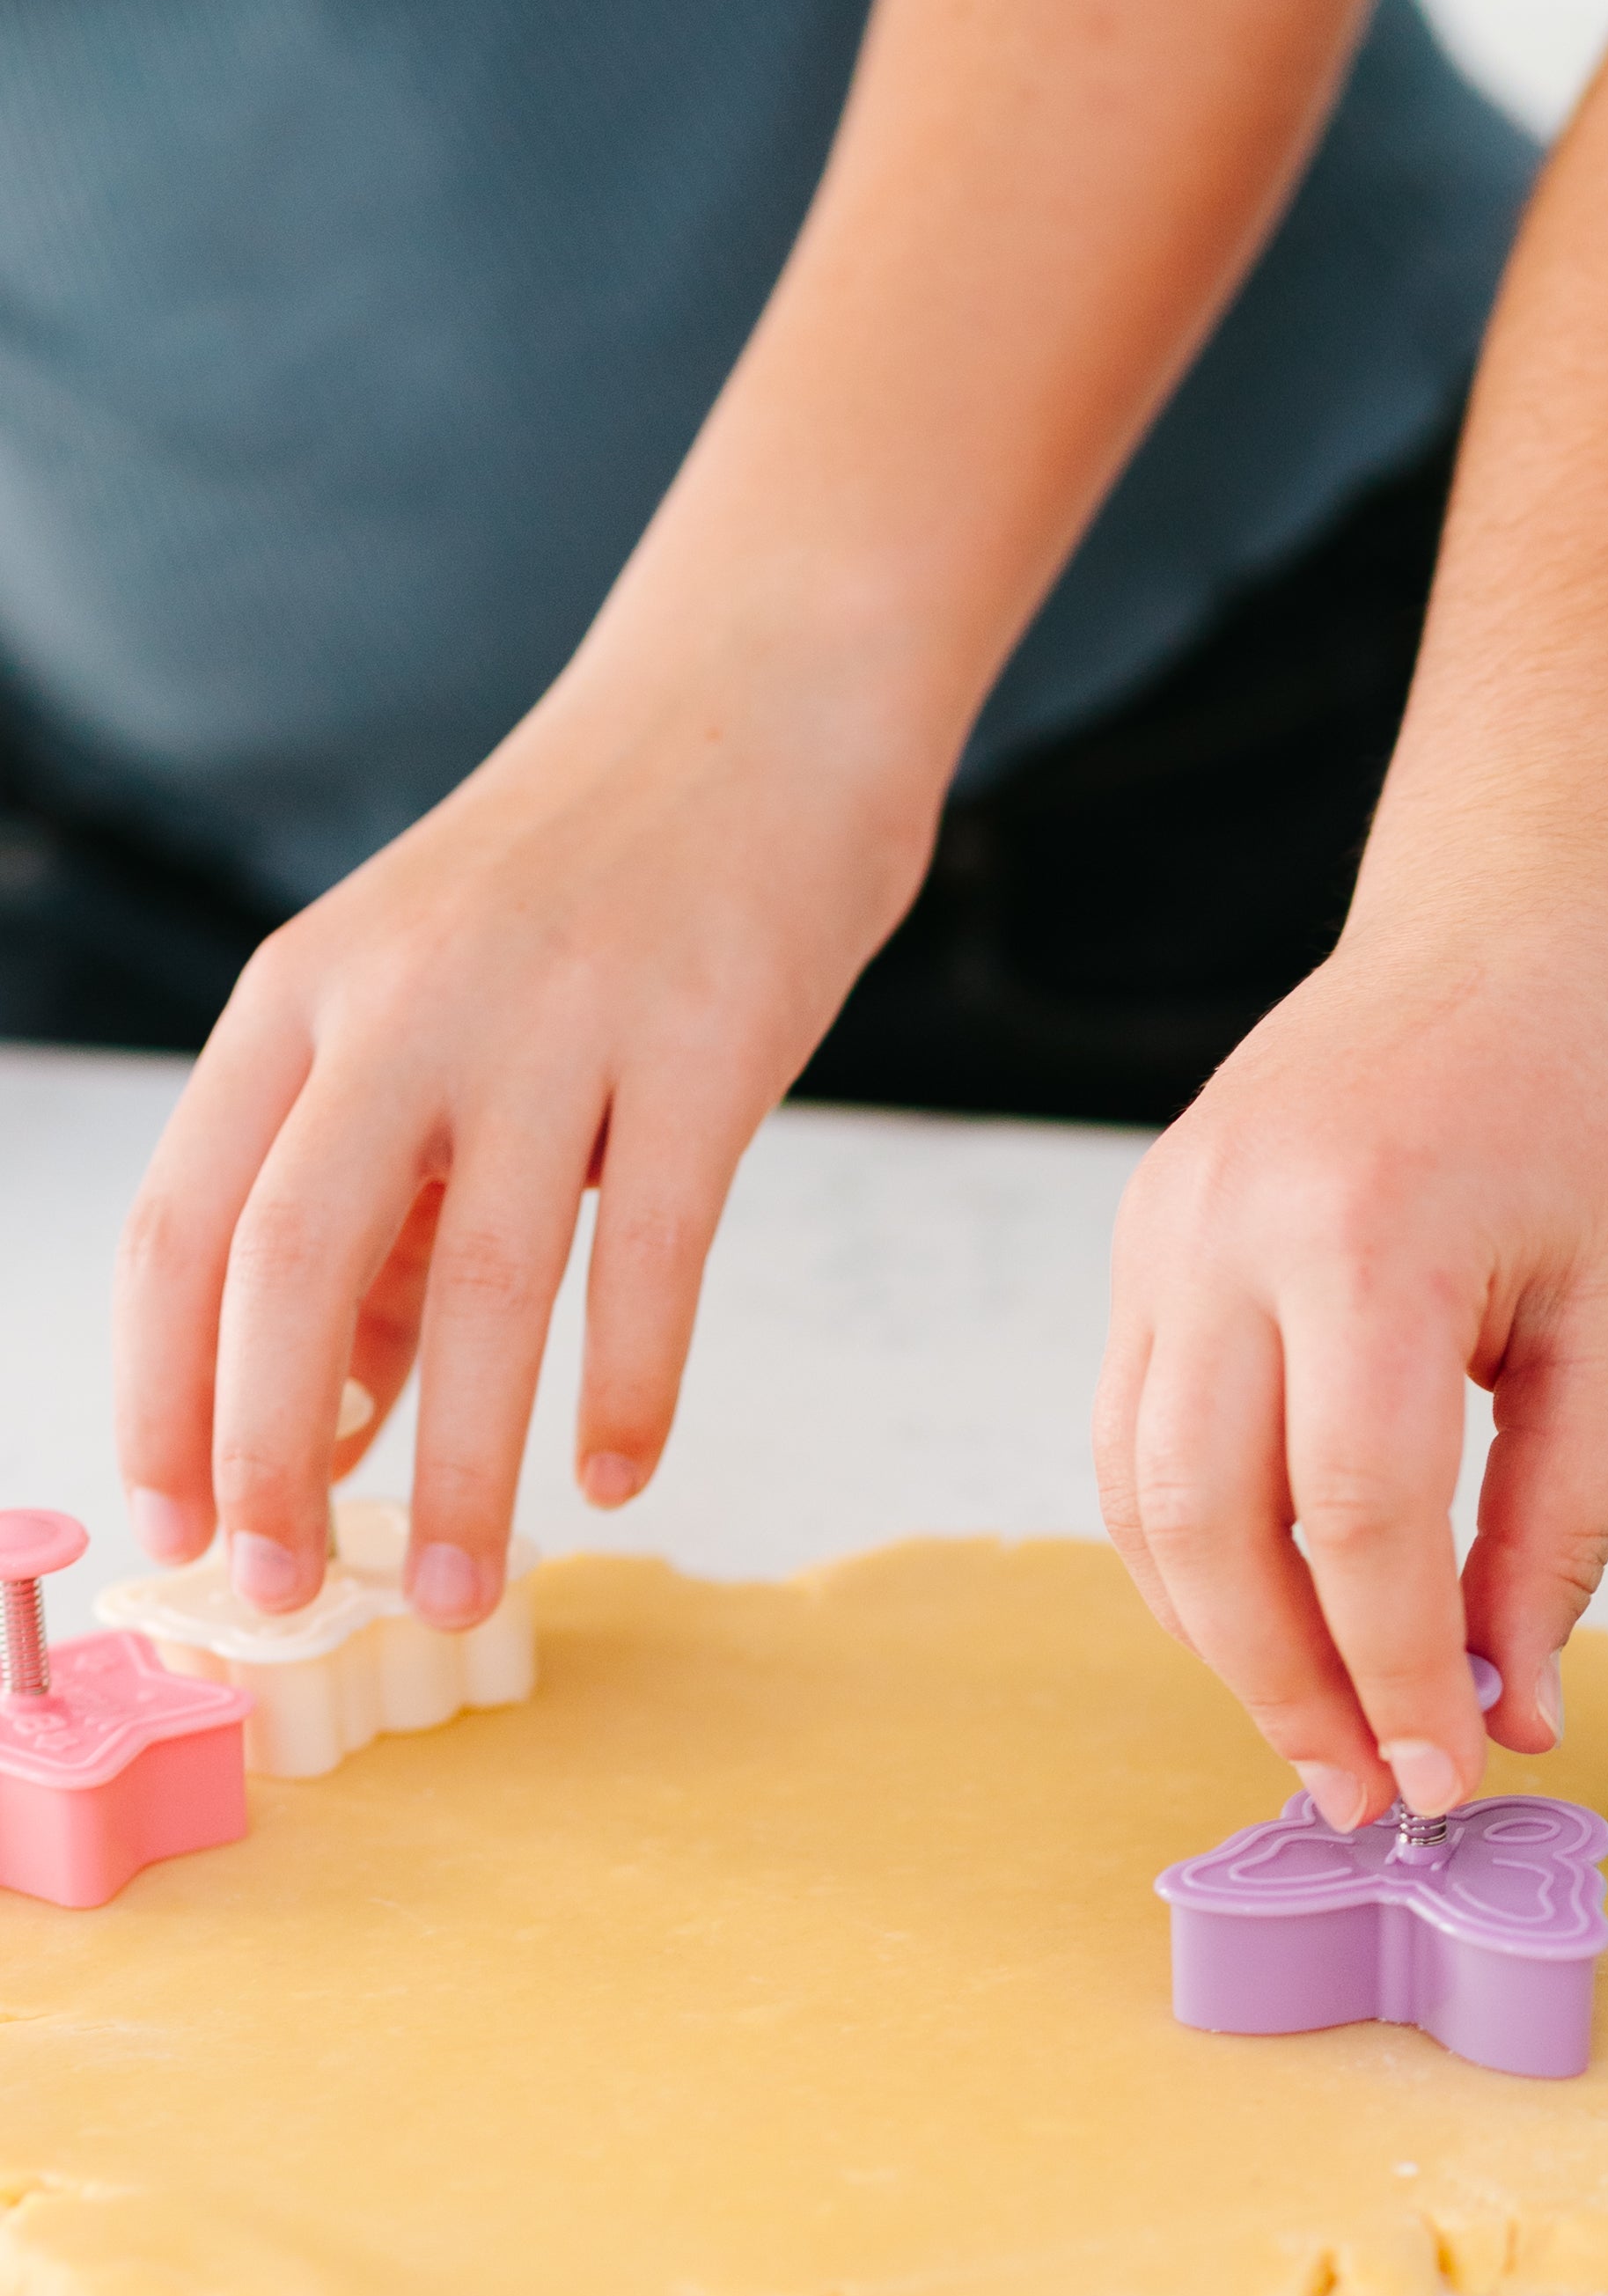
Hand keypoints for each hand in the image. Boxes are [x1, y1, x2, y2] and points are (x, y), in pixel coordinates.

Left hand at [114, 654, 933, 1619]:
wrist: (757, 700)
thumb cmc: (587, 895)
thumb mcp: (431, 1026)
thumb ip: (377, 1207)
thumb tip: (327, 1419)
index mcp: (298, 999)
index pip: (185, 1222)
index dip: (162, 1391)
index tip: (171, 1529)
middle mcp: (401, 1001)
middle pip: (291, 1256)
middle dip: (269, 1450)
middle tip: (279, 1595)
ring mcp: (553, 1014)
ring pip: (481, 1279)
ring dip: (465, 1464)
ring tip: (466, 1593)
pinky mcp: (705, 1036)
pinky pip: (655, 1245)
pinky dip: (630, 1382)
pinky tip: (616, 1477)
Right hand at [1096, 899, 1607, 1822]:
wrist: (1537, 907)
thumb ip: (1562, 1521)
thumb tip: (1508, 1701)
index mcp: (1364, 1232)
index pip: (1352, 1521)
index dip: (1397, 1674)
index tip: (1448, 1775)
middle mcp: (1225, 1227)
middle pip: (1205, 1526)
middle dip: (1285, 1688)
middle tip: (1365, 1796)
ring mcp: (1163, 1225)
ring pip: (1138, 1493)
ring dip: (1221, 1638)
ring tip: (1325, 1730)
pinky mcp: (1150, 1233)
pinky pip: (1133, 1430)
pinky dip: (1191, 1549)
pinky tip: (1278, 1618)